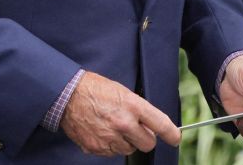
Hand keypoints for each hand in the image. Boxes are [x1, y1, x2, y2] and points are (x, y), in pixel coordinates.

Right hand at [60, 71, 181, 156]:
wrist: (68, 95)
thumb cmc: (95, 89)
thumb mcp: (122, 91)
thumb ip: (137, 109)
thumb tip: (149, 125)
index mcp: (132, 105)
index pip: (161, 124)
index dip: (171, 134)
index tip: (175, 138)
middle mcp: (123, 123)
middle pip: (148, 144)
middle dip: (145, 138)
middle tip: (137, 129)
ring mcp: (110, 137)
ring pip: (129, 149)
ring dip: (126, 141)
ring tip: (113, 126)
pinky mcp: (97, 147)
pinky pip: (112, 152)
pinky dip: (110, 145)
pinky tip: (103, 131)